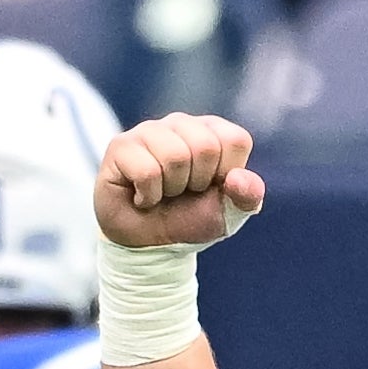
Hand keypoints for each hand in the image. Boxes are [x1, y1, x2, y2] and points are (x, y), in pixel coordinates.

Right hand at [95, 112, 263, 250]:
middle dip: (197, 183)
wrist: (151, 245)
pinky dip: (148, 195)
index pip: (235, 140)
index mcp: (212, 131)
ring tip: (163, 192)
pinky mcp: (120, 146)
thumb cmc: (190, 220)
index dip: (225, 175)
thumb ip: (247, 196)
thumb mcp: (228, 214)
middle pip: (205, 146)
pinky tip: (143, 196)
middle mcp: (180, 123)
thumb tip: (239, 178)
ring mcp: (148, 131)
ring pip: (174, 156)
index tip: (209, 188)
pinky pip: (146, 170)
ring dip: (171, 189)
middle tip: (183, 192)